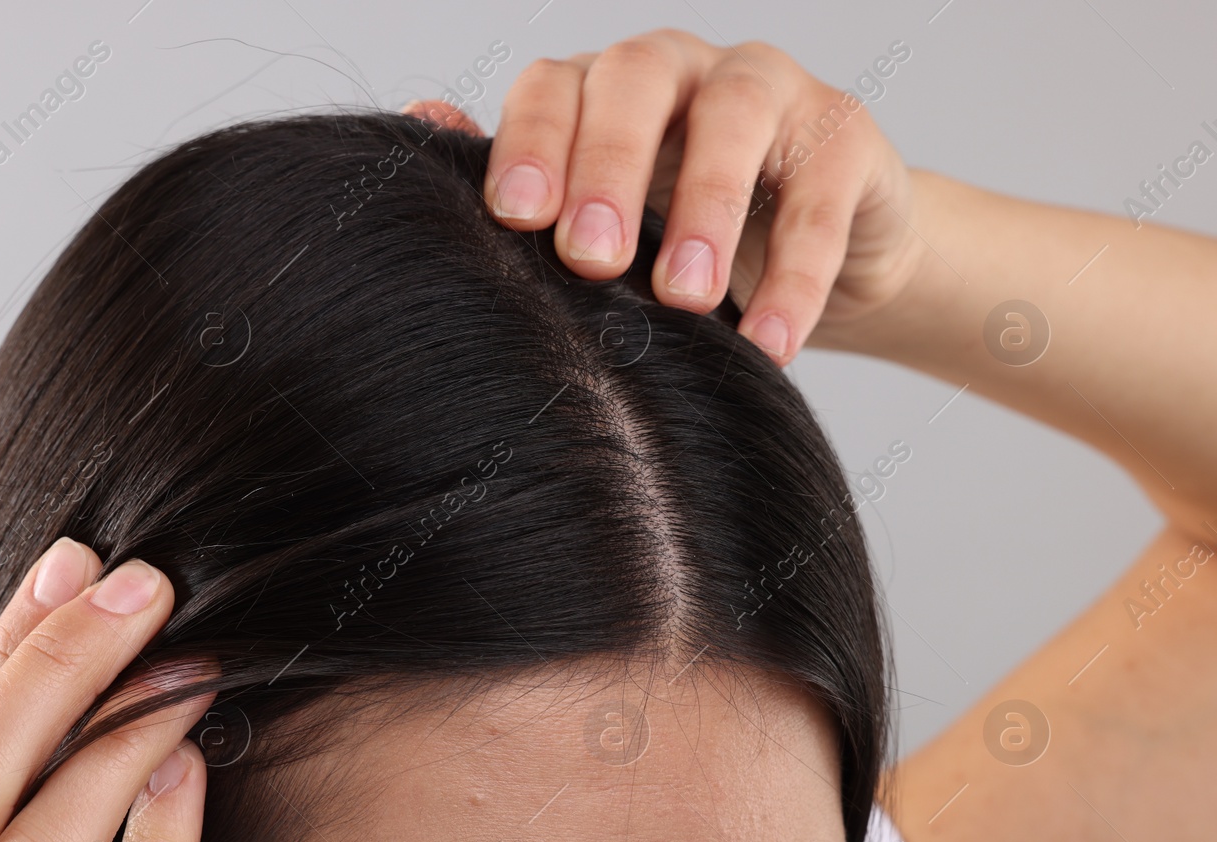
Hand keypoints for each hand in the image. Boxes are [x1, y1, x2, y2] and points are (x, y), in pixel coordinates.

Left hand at [406, 28, 921, 364]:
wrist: (821, 261)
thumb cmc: (678, 238)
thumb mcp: (597, 223)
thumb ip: (524, 183)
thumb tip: (420, 123)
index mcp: (602, 89)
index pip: (552, 88)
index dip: (530, 144)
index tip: (513, 220)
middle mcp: (680, 71)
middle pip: (634, 81)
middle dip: (607, 166)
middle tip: (590, 258)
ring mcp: (770, 92)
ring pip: (734, 119)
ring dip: (707, 209)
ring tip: (686, 301)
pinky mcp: (846, 140)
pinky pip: (822, 196)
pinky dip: (797, 275)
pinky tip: (768, 343)